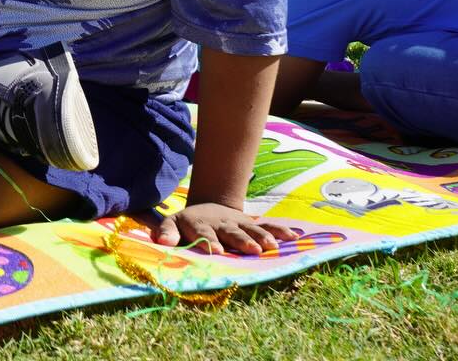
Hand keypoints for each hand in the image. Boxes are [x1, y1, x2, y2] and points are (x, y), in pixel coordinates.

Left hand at [147, 202, 298, 255]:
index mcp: (200, 224)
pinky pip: (268, 227)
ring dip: (262, 237)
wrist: (208, 206)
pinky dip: (280, 231)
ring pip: (251, 229)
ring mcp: (239, 223)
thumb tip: (162, 242)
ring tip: (271, 247)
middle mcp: (221, 224)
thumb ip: (167, 232)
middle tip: (251, 249)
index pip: (204, 232)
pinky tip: (294, 237)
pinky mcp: (252, 224)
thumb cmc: (187, 223)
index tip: (217, 251)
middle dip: (241, 240)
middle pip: (231, 232)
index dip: (209, 241)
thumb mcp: (172, 224)